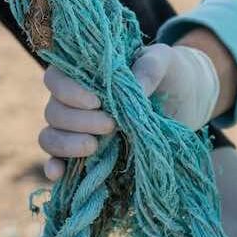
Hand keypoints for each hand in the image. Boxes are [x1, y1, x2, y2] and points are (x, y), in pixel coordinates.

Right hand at [39, 41, 222, 180]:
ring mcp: (77, 129)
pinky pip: (58, 161)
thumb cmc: (170, 75)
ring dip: (67, 144)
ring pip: (50, 136)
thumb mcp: (165, 62)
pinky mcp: (86, 153)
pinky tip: (58, 175)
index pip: (56, 77)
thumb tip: (134, 88)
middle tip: (110, 126)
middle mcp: (74, 101)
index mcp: (86, 72)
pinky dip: (54, 167)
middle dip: (78, 121)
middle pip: (54, 111)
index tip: (96, 101)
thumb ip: (150, 67)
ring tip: (95, 147)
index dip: (68, 91)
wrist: (186, 103)